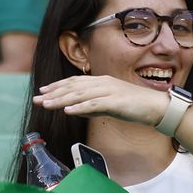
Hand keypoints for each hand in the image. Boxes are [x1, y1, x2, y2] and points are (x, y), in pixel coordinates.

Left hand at [33, 74, 170, 126]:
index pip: (74, 82)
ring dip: (61, 100)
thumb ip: (92, 105)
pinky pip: (94, 104)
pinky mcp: (116, 102)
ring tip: (46, 104)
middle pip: (73, 87)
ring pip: (80, 94)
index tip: (42, 91)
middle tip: (37, 98)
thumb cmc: (134, 106)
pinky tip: (68, 110)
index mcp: (101, 82)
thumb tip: (74, 109)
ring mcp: (109, 92)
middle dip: (53, 93)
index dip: (57, 86)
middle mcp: (103, 83)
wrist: (156, 106)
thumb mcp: (109, 104)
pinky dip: (79, 107)